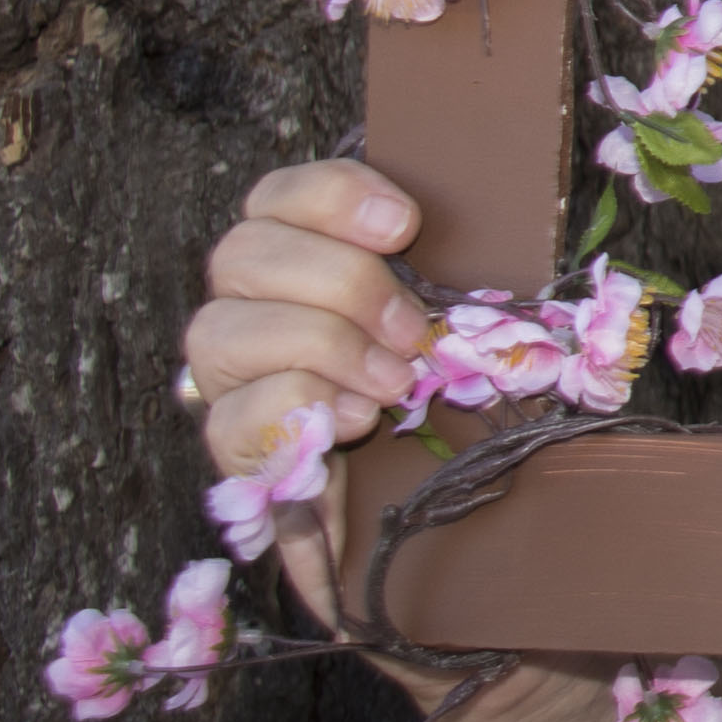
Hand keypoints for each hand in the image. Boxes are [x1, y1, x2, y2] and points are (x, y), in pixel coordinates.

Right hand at [189, 160, 440, 636]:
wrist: (436, 524)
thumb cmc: (452, 401)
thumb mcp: (464, 327)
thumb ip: (455, 276)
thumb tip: (501, 226)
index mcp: (304, 260)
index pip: (278, 197)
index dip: (333, 197)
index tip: (406, 226)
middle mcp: (250, 310)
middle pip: (243, 253)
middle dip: (342, 285)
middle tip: (412, 332)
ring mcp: (230, 380)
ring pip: (221, 330)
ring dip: (323, 349)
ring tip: (391, 387)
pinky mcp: (232, 452)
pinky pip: (229, 416)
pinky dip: (295, 413)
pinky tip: (347, 426)